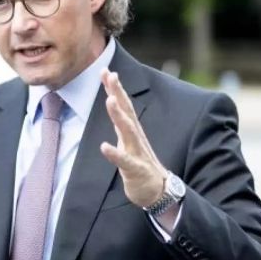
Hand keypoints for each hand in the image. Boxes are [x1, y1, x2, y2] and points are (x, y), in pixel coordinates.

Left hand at [99, 69, 167, 207]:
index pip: (123, 103)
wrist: (156, 190)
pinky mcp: (135, 169)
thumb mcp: (127, 137)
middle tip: (111, 75)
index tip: (105, 70)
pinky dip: (114, 153)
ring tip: (110, 100)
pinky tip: (104, 146)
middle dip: (118, 92)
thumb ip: (120, 119)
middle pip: (127, 110)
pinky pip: (124, 160)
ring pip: (128, 131)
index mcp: (132, 128)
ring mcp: (137, 151)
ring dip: (119, 116)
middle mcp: (136, 136)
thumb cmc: (140, 162)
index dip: (114, 87)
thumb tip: (112, 99)